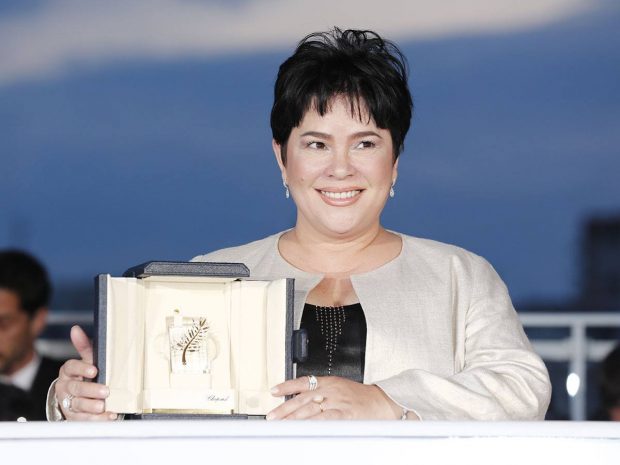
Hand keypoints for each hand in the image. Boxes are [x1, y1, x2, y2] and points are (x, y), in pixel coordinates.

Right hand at [55, 325, 116, 420]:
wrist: (77, 396)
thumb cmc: (86, 374)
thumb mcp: (87, 359)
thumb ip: (84, 346)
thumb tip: (75, 329)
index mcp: (68, 371)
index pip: (71, 367)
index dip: (82, 368)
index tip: (94, 370)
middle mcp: (66, 387)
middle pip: (76, 388)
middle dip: (91, 390)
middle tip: (105, 391)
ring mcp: (68, 403)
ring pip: (78, 405)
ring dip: (92, 406)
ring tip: (103, 406)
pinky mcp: (73, 417)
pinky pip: (84, 419)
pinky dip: (98, 419)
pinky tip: (109, 415)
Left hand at [266, 375, 403, 419]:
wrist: (382, 401)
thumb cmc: (361, 397)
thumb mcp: (339, 387)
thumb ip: (322, 392)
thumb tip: (301, 401)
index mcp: (328, 381)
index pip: (303, 382)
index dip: (287, 386)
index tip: (273, 390)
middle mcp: (330, 390)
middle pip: (302, 399)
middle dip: (285, 409)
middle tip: (272, 417)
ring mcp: (337, 402)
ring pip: (310, 410)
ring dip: (293, 418)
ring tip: (280, 425)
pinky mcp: (344, 414)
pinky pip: (324, 419)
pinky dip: (311, 423)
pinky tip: (301, 427)